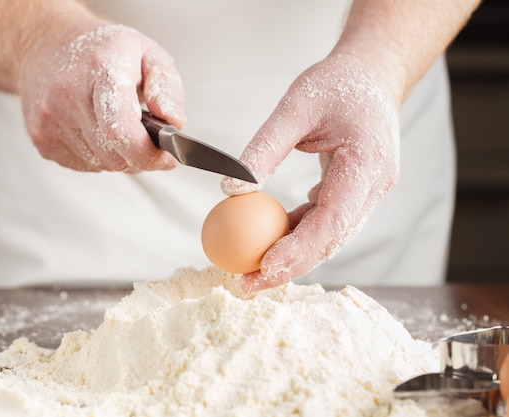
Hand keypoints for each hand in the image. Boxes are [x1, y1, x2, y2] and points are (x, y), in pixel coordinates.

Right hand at [18, 22, 185, 171]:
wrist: (44, 44)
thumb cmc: (101, 49)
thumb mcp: (146, 52)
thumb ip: (166, 86)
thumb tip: (175, 123)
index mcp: (100, 69)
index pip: (120, 129)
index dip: (148, 153)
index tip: (168, 157)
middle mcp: (68, 95)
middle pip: (114, 155)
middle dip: (139, 155)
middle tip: (148, 138)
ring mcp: (49, 120)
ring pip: (101, 165)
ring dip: (120, 156)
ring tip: (120, 127)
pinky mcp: (42, 139)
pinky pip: (84, 165)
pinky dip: (99, 156)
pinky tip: (98, 130)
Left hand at [222, 53, 400, 291]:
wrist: (371, 73)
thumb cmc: (336, 83)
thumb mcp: (295, 105)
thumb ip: (264, 148)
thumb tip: (230, 190)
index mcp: (368, 164)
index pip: (333, 220)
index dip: (299, 249)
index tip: (262, 267)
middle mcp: (375, 185)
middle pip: (333, 239)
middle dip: (291, 267)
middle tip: (248, 284)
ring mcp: (368, 192)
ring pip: (329, 236)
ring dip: (292, 255)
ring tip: (251, 269)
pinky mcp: (356, 192)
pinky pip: (325, 220)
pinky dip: (297, 232)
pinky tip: (268, 238)